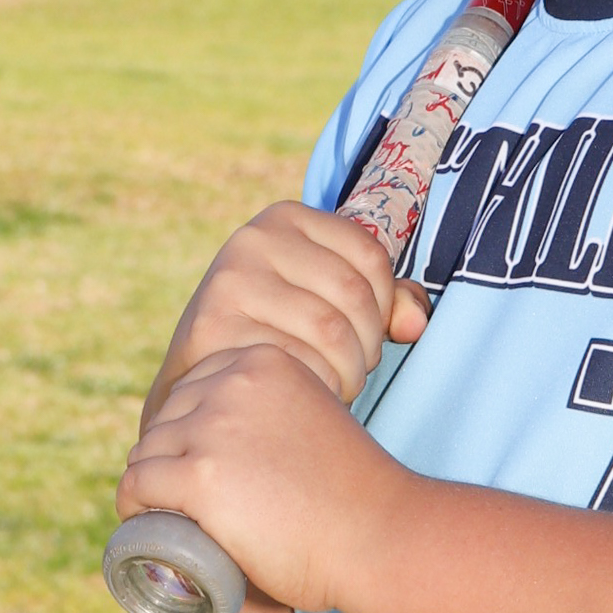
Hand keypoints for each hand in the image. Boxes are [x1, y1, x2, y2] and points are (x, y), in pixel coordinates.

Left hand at [116, 341, 399, 612]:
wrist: (379, 535)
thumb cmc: (354, 491)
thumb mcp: (316, 417)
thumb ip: (278, 409)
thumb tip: (239, 436)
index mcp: (264, 362)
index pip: (195, 387)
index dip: (189, 429)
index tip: (201, 466)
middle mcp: (234, 384)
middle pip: (167, 418)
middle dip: (169, 458)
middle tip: (189, 501)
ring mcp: (214, 428)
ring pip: (146, 452)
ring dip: (149, 484)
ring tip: (168, 515)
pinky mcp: (200, 476)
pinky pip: (137, 486)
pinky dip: (133, 506)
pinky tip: (143, 521)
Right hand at [142, 200, 429, 427]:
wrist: (197, 380)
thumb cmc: (278, 335)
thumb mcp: (331, 302)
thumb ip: (385, 303)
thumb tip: (415, 325)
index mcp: (285, 219)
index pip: (371, 257)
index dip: (384, 306)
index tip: (367, 334)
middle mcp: (252, 240)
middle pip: (354, 295)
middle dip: (367, 345)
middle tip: (353, 371)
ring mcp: (229, 281)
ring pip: (332, 332)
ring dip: (348, 372)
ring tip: (335, 384)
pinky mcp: (212, 327)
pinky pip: (298, 363)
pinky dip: (316, 387)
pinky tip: (305, 393)